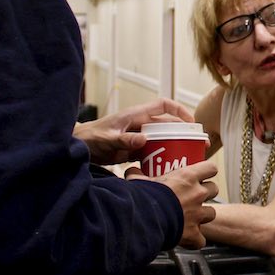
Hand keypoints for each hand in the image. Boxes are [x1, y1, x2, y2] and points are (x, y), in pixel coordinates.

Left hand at [75, 98, 195, 164]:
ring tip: (189, 158)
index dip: (180, 111)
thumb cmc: (89, 137)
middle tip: (198, 144)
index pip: (164, 106)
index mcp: (136, 115)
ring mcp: (137, 137)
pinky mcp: (133, 149)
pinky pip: (153, 152)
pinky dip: (162, 158)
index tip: (192, 122)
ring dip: (175, 147)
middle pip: (168, 124)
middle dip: (184, 132)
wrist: (76, 147)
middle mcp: (140, 124)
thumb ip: (125, 139)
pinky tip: (169, 168)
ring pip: (163, 139)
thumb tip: (144, 139)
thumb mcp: (107, 138)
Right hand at [126, 161, 217, 248]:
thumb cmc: (143, 198)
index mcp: (187, 178)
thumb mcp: (139, 181)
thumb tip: (132, 172)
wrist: (142, 219)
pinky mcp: (193, 234)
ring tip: (190, 217)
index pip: (210, 168)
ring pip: (211, 213)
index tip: (201, 174)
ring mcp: (198, 215)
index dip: (206, 171)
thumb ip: (138, 176)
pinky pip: (201, 239)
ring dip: (203, 215)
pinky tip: (187, 239)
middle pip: (214, 189)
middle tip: (193, 196)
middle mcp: (197, 195)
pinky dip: (195, 240)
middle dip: (206, 192)